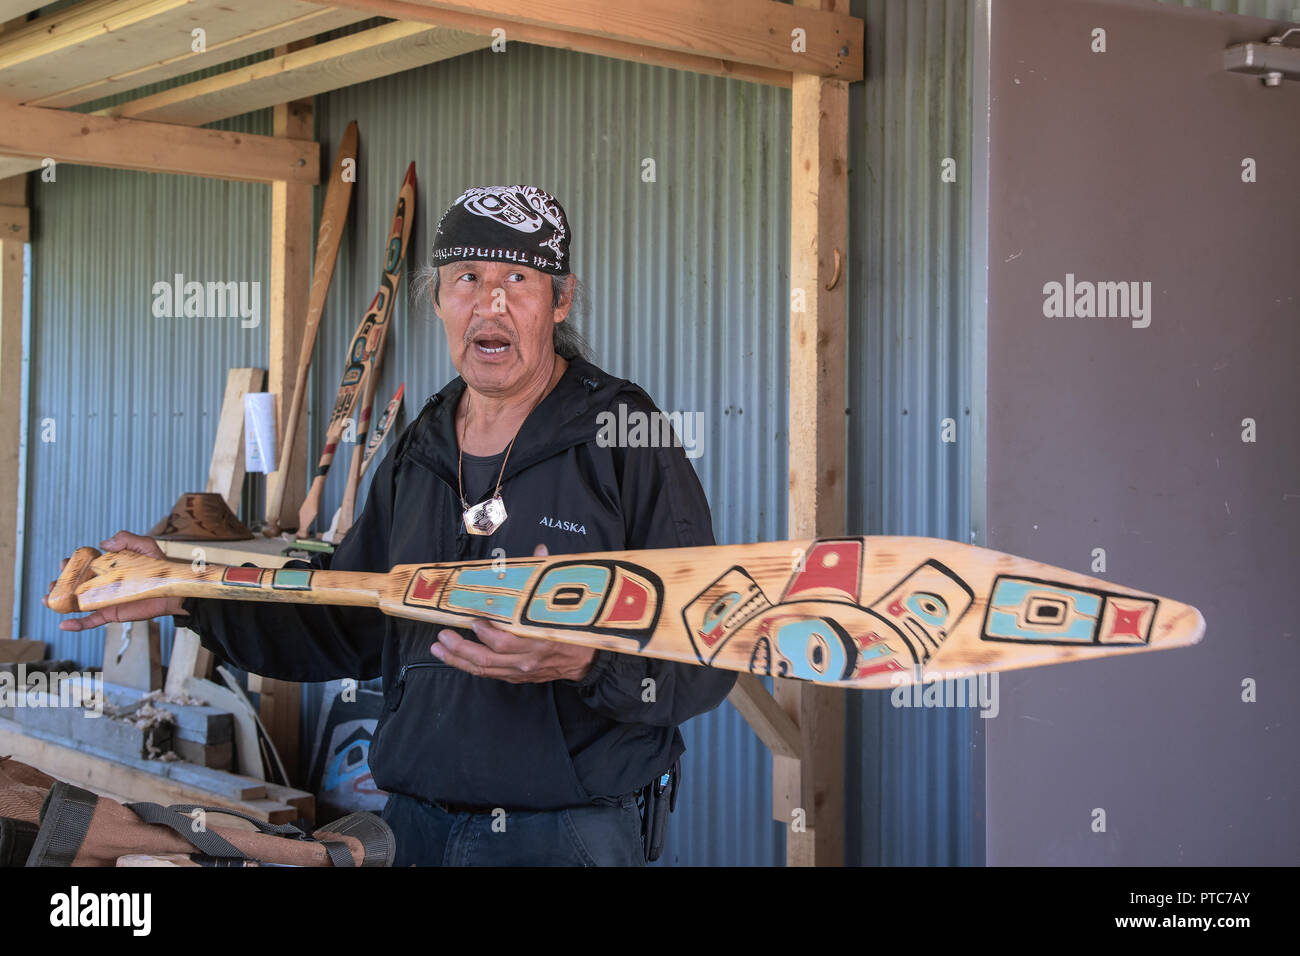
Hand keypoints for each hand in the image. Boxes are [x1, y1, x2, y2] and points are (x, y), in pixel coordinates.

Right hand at [44, 530, 188, 630]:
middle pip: (74, 583)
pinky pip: (91, 620)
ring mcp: (104, 600)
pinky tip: (64, 625)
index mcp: (106, 567)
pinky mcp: (111, 613)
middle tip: (54, 583)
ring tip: (48, 599)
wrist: (174, 590)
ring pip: (77, 602)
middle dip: (60, 582)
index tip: (65, 563)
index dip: (70, 564)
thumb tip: (102, 543)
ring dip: (60, 602)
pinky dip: (78, 624)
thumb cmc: (160, 567)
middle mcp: (102, 583)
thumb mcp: (145, 546)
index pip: (83, 565)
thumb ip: (126, 539)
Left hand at [430, 544, 596, 683]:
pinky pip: (488, 674)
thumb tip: (540, 551)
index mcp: (539, 639)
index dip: (486, 632)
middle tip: (442, 635)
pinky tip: (452, 657)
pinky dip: (468, 666)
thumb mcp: (566, 603)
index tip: (474, 619)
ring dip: (457, 659)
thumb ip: (549, 577)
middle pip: (487, 658)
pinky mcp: (515, 677)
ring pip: (483, 669)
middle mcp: (526, 659)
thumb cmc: (573, 628)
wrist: (587, 660)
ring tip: (438, 647)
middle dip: (461, 647)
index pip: (507, 641)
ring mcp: (519, 671)